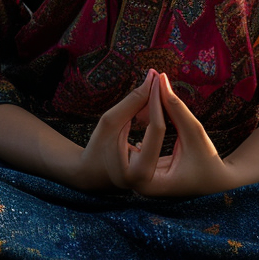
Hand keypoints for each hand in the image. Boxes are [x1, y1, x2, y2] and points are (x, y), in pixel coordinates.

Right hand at [65, 68, 165, 192]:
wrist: (92, 175)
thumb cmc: (97, 147)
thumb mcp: (109, 122)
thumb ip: (133, 102)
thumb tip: (153, 78)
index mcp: (139, 173)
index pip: (156, 129)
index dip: (156, 100)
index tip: (156, 78)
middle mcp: (154, 181)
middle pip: (164, 131)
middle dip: (161, 102)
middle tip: (159, 79)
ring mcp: (159, 178)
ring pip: (166, 135)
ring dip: (161, 110)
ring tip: (155, 89)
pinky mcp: (159, 171)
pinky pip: (164, 141)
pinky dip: (158, 121)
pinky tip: (152, 106)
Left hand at [129, 72, 236, 196]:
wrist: (212, 184)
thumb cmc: (208, 161)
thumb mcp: (194, 133)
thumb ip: (176, 108)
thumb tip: (161, 79)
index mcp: (152, 180)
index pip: (155, 132)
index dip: (158, 103)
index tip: (157, 80)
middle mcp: (136, 183)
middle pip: (131, 135)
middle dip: (137, 106)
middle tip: (146, 81)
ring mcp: (133, 179)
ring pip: (125, 137)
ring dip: (134, 112)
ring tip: (145, 90)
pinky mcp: (135, 170)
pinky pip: (130, 141)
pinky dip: (136, 122)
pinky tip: (143, 104)